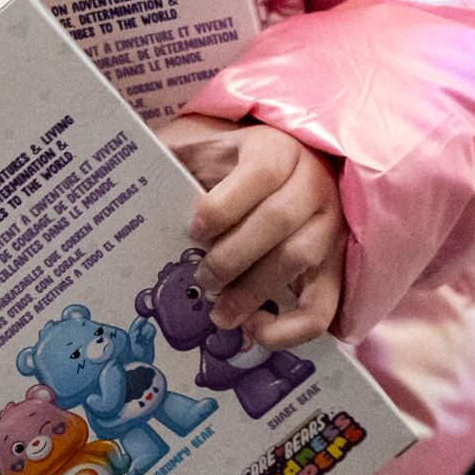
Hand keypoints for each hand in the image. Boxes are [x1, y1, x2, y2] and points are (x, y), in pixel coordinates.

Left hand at [156, 114, 342, 349]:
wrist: (287, 166)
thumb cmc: (232, 160)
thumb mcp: (204, 144)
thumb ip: (176, 156)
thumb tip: (136, 174)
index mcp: (279, 149)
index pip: (260, 173)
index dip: (224, 206)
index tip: (193, 230)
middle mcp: (314, 184)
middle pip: (278, 221)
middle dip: (232, 257)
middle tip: (200, 280)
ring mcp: (332, 225)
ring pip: (300, 260)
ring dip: (254, 292)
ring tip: (218, 313)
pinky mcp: (338, 265)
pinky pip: (324, 305)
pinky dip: (293, 328)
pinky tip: (256, 330)